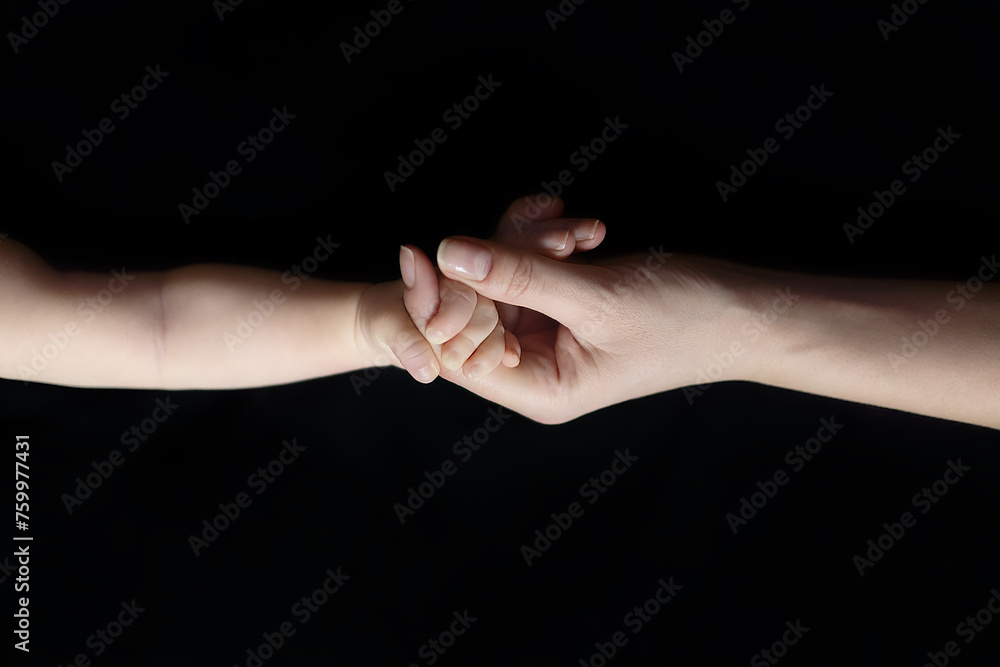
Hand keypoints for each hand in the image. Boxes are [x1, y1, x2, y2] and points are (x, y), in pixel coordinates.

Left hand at [427, 231, 742, 422]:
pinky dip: (545, 238)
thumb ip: (520, 275)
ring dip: (530, 241)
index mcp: (538, 389)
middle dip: (500, 260)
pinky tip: (584, 228)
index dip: (434, 305)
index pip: (454, 353)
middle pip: (471, 308)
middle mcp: (533, 367)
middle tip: (551, 234)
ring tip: (581, 233)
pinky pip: (526, 263)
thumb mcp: (597, 299)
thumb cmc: (683, 321)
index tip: (423, 252)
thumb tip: (448, 253)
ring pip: (497, 276)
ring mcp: (544, 333)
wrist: (742, 310)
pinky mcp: (558, 303)